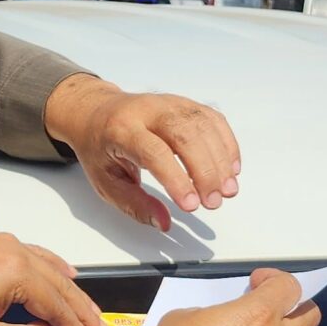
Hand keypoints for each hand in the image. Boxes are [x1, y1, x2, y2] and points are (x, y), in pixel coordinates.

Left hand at [0, 236, 106, 325]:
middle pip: (61, 284)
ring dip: (72, 290)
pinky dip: (54, 268)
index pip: (58, 305)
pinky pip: (36, 255)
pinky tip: (66, 274)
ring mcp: (5, 242)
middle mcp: (17, 251)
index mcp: (18, 274)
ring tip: (89, 310)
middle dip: (82, 309)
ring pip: (51, 268)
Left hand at [43, 75, 240, 230]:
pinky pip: (213, 119)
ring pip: (203, 126)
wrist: (96, 112)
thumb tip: (163, 222)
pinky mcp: (185, 104)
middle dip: (205, 171)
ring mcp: (169, 103)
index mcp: (121, 129)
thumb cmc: (100, 148)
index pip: (154, 152)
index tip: (191, 205)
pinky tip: (231, 168)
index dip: (176, 179)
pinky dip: (226, 144)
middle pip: (185, 135)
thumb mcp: (106, 182)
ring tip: (228, 190)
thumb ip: (134, 204)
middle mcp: (147, 110)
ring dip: (221, 160)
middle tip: (214, 201)